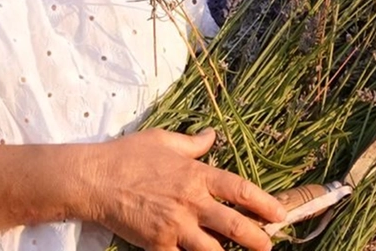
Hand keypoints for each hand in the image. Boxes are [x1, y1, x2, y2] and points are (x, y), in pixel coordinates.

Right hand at [78, 127, 288, 250]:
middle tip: (269, 245)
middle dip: (258, 239)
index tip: (280, 214)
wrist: (94, 180)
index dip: (266, 204)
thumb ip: (192, 143)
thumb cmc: (127, 156)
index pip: (241, 191)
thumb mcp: (163, 140)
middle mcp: (191, 202)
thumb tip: (212, 136)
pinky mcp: (159, 245)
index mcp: (197, 175)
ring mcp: (176, 227)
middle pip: (236, 226)